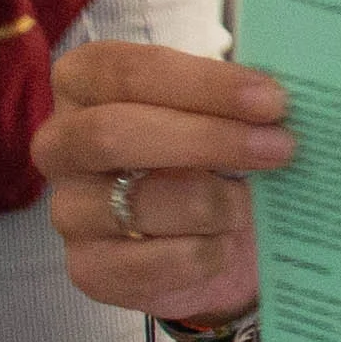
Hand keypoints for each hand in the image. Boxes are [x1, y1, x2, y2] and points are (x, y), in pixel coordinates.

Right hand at [32, 42, 287, 327]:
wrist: (213, 241)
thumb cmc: (213, 157)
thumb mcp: (222, 113)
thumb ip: (237, 97)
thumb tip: (278, 98)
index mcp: (85, 81)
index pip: (129, 73)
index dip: (203, 85)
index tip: (270, 99)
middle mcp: (61, 143)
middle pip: (114, 133)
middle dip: (208, 140)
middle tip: (279, 148)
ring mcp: (68, 210)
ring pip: (141, 202)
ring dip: (214, 204)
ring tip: (249, 206)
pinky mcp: (88, 268)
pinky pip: (151, 262)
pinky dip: (204, 254)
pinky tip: (225, 246)